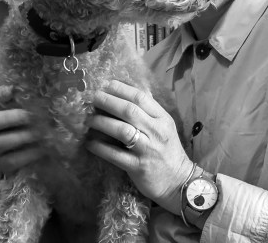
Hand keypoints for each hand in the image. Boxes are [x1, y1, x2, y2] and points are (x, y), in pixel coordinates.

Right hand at [0, 84, 44, 175]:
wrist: (36, 158)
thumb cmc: (31, 130)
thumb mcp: (31, 115)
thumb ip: (29, 103)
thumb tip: (32, 92)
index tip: (12, 89)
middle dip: (11, 117)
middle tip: (31, 115)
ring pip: (0, 142)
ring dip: (22, 136)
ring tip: (40, 133)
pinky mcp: (4, 166)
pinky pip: (13, 160)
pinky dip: (29, 154)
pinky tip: (42, 149)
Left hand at [85, 80, 194, 213]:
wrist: (179, 182)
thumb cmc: (168, 152)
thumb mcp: (165, 128)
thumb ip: (150, 112)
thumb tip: (130, 92)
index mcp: (163, 119)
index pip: (141, 98)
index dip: (121, 89)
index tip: (106, 85)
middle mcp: (156, 132)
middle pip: (130, 111)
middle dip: (108, 102)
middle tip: (93, 98)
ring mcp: (148, 150)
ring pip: (122, 131)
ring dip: (102, 122)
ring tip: (89, 120)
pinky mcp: (138, 167)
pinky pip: (115, 155)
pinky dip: (100, 148)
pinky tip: (90, 143)